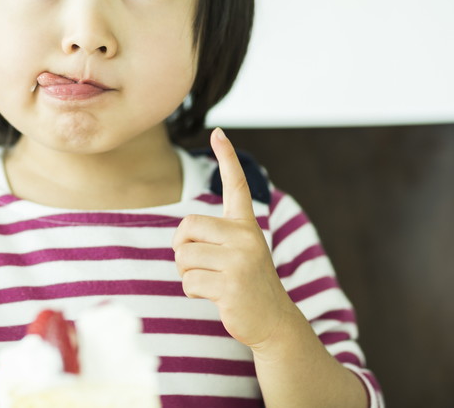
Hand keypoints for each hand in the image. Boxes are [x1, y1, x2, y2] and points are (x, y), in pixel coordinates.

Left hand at [172, 128, 293, 349]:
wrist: (272, 320)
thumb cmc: (245, 283)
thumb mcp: (236, 252)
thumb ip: (214, 238)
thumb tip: (181, 237)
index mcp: (246, 225)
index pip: (236, 184)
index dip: (227, 157)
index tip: (219, 132)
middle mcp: (246, 237)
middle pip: (187, 226)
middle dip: (182, 248)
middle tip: (201, 265)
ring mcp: (240, 260)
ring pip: (183, 256)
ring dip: (187, 273)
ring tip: (212, 282)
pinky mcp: (231, 284)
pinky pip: (188, 281)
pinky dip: (193, 292)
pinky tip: (215, 296)